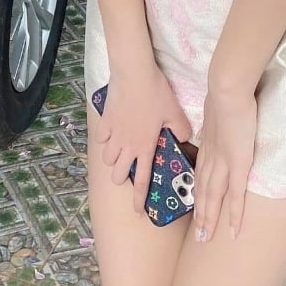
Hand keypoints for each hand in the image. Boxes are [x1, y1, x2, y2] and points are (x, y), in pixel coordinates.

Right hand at [94, 63, 191, 215]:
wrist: (133, 74)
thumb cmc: (156, 93)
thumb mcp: (175, 112)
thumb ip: (181, 129)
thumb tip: (184, 138)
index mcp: (145, 147)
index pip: (141, 181)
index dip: (139, 199)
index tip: (138, 211)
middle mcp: (127, 145)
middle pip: (117, 174)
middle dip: (122, 177)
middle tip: (129, 169)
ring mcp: (113, 134)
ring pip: (107, 158)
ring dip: (114, 159)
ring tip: (121, 151)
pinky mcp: (104, 120)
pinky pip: (101, 138)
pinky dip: (105, 139)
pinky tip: (111, 133)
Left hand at [193, 87, 256, 242]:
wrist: (227, 91)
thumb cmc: (225, 95)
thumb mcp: (215, 111)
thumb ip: (215, 123)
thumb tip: (215, 125)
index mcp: (207, 146)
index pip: (201, 174)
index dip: (198, 192)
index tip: (196, 207)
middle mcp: (211, 158)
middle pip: (203, 191)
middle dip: (201, 214)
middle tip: (198, 236)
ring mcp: (223, 163)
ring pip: (213, 198)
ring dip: (210, 219)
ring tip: (206, 238)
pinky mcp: (237, 165)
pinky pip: (235, 196)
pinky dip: (234, 215)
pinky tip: (234, 231)